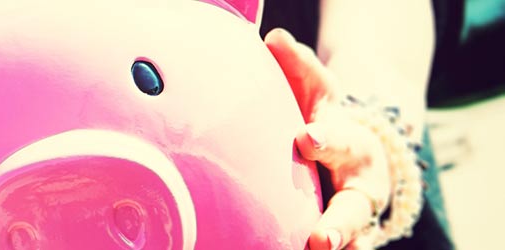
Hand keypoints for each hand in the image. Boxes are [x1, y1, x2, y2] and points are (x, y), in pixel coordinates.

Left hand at [267, 28, 392, 249]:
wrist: (359, 150)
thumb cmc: (324, 117)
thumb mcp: (316, 88)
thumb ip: (297, 66)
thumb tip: (274, 38)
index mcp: (352, 144)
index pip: (338, 140)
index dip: (323, 139)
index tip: (306, 138)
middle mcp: (360, 186)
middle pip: (354, 208)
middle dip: (339, 223)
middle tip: (320, 239)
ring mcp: (355, 217)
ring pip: (353, 238)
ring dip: (338, 247)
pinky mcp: (345, 235)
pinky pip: (345, 247)